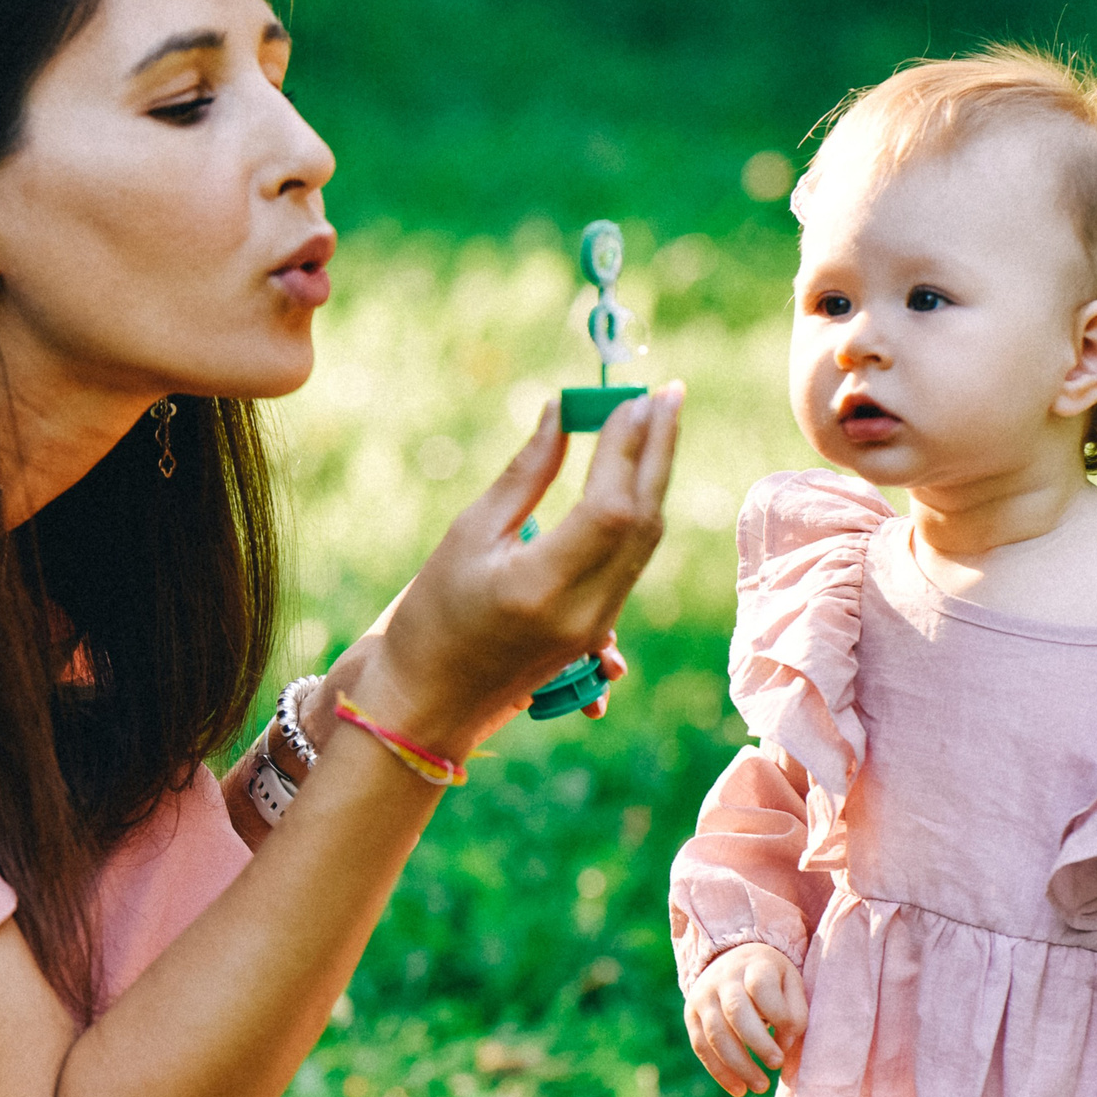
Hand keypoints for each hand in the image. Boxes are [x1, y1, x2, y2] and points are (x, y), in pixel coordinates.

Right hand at [345, 388, 681, 753]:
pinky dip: (640, 513)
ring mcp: (596, 629)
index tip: (632, 396)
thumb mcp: (468, 535)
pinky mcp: (598, 634)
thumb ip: (525, 475)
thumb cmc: (431, 616)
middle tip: (668, 393)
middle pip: (643, 522)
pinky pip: (632, 564)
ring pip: (645, 543)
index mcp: (540, 587)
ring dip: (655, 477)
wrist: (428, 704)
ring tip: (659, 421)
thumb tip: (562, 412)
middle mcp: (581, 613)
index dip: (626, 447)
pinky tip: (638, 476)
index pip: (609, 508)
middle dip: (659, 450)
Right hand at [684, 941, 808, 1096]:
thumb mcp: (791, 983)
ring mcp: (704, 996)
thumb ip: (795, 1013)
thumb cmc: (772, 980)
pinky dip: (719, 1072)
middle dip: (758, 1043)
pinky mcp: (691, 1015)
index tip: (791, 1037)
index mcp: (754, 965)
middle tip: (777, 1064)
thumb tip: (783, 1046)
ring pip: (716, 1034)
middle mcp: (724, 978)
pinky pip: (700, 1046)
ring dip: (738, 1065)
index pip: (762, 988)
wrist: (732, 960)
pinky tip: (738, 1089)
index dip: (779, 1016)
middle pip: (736, 1011)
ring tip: (760, 1087)